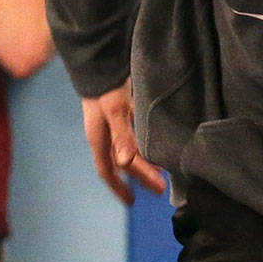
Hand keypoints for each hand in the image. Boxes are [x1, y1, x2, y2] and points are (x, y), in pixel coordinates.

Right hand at [81, 80, 166, 205]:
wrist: (99, 59)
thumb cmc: (105, 87)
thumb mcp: (115, 111)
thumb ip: (121, 136)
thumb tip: (124, 163)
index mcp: (99, 137)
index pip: (108, 170)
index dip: (119, 187)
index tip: (132, 202)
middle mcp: (104, 132)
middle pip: (122, 161)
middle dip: (139, 176)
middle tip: (160, 188)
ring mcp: (111, 120)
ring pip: (128, 146)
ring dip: (143, 158)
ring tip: (163, 167)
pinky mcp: (119, 107)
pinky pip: (133, 130)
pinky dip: (144, 138)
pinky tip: (157, 138)